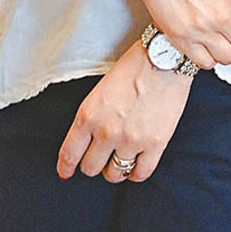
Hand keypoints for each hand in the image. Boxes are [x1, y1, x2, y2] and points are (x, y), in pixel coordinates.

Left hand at [57, 41, 191, 182]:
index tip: (66, 172)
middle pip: (90, 168)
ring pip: (114, 174)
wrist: (165, 57)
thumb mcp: (101, 89)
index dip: (65, 168)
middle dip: (93, 164)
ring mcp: (131, 140)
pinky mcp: (155, 144)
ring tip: (120, 159)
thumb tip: (86, 140)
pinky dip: (136, 172)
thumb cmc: (134, 66)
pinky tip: (136, 164)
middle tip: (100, 157)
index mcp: (88, 115)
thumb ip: (92, 116)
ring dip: (115, 169)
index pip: (69, 154)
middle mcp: (106, 132)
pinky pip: (141, 173)